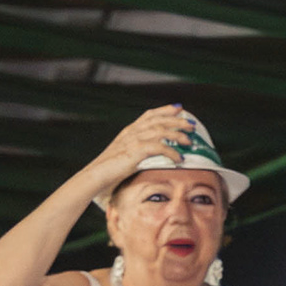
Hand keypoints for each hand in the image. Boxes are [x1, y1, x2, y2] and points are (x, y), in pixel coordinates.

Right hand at [79, 106, 194, 198]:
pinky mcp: (134, 151)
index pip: (149, 115)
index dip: (164, 110)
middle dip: (177, 120)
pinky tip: (180, 159)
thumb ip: (137, 154)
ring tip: (190, 141)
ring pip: (160, 130)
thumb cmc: (108, 172)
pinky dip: (172, 152)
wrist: (94, 177)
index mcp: (128, 132)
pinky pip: (159, 147)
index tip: (178, 108)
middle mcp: (131, 132)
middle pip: (158, 120)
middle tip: (191, 124)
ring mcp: (132, 140)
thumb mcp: (124, 157)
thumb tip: (151, 159)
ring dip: (178, 135)